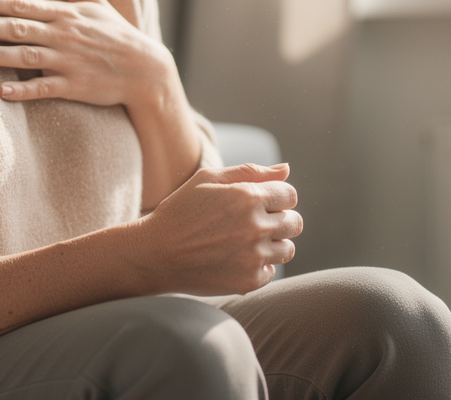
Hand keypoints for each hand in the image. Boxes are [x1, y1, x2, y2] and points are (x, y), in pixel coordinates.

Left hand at [0, 0, 172, 107]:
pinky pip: (45, 88)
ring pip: (26, 56)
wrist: (146, 69)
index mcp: (64, 13)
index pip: (21, 5)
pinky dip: (24, 90)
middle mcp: (63, 35)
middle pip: (17, 28)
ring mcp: (69, 61)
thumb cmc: (116, 33)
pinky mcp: (76, 86)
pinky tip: (1, 91)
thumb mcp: (94, 1)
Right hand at [132, 163, 301, 294]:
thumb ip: (250, 172)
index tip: (259, 203)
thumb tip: (286, 169)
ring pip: (288, 249)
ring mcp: (254, 256)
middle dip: (279, 219)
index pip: (290, 194)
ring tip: (244, 242)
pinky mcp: (249, 281)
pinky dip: (258, 266)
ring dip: (272, 244)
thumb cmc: (180, 212)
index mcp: (248, 196)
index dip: (276, 197)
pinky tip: (235, 259)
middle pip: (295, 222)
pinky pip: (271, 271)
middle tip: (252, 223)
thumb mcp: (208, 179)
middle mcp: (256, 226)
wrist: (155, 255)